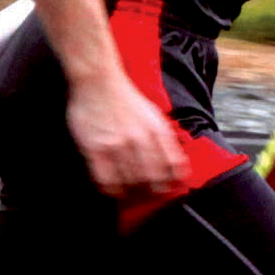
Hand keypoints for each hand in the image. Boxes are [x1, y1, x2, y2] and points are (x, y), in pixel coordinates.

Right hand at [66, 71, 188, 200]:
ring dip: (133, 192)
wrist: (98, 80)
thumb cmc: (125, 97)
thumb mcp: (154, 114)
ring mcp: (117, 145)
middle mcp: (140, 139)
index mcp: (158, 131)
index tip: (170, 188)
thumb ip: (165, 139)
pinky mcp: (96, 149)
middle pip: (153, 180)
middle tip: (148, 194)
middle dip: (153, 192)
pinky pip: (106, 180)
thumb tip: (177, 165)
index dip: (173, 183)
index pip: (173, 168)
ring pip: (131, 183)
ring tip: (131, 193)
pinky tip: (113, 189)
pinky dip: (112, 190)